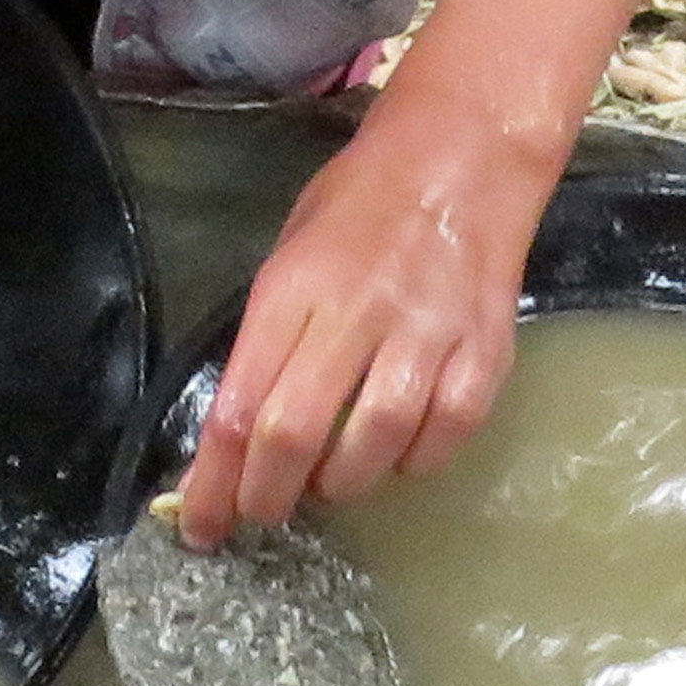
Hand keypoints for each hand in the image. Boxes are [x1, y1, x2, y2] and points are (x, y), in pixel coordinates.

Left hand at [174, 89, 547, 549]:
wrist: (465, 157)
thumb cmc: (361, 202)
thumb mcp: (291, 252)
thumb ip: (266, 338)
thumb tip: (235, 432)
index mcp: (294, 288)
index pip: (240, 407)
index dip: (214, 482)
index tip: (201, 527)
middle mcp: (357, 315)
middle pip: (295, 436)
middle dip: (266, 497)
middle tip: (260, 515)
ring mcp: (427, 336)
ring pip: (371, 448)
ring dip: (337, 486)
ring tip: (324, 482)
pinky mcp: (484, 353)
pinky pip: (441, 438)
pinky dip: (410, 463)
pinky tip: (393, 454)